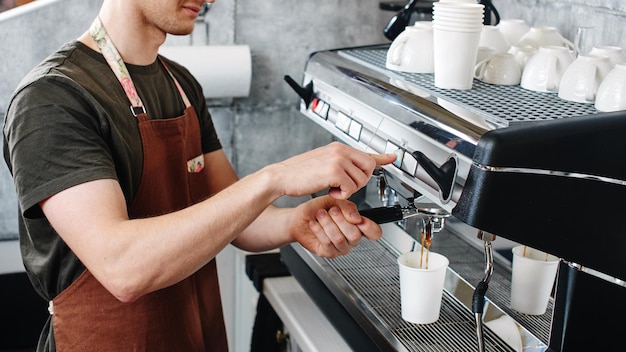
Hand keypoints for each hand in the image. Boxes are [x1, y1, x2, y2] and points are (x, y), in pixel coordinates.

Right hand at [271, 142, 395, 199]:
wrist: (282, 176)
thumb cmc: (298, 173)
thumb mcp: (322, 163)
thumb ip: (339, 165)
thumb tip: (351, 170)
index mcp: (338, 148)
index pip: (366, 152)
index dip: (382, 157)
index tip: (393, 158)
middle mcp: (340, 150)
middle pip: (369, 167)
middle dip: (360, 181)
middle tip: (344, 186)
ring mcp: (338, 159)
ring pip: (360, 179)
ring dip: (349, 189)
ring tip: (332, 188)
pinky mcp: (334, 171)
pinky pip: (351, 187)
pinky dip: (342, 194)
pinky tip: (330, 191)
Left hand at [289, 196, 382, 257]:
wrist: (299, 218)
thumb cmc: (317, 209)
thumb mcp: (334, 202)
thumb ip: (347, 207)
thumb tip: (357, 218)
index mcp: (357, 225)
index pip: (374, 232)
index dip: (370, 227)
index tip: (360, 220)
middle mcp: (351, 238)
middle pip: (355, 235)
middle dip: (340, 220)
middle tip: (331, 210)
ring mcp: (340, 247)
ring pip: (339, 239)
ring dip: (328, 224)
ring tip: (320, 215)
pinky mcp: (328, 252)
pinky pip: (327, 244)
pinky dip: (319, 231)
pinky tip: (314, 224)